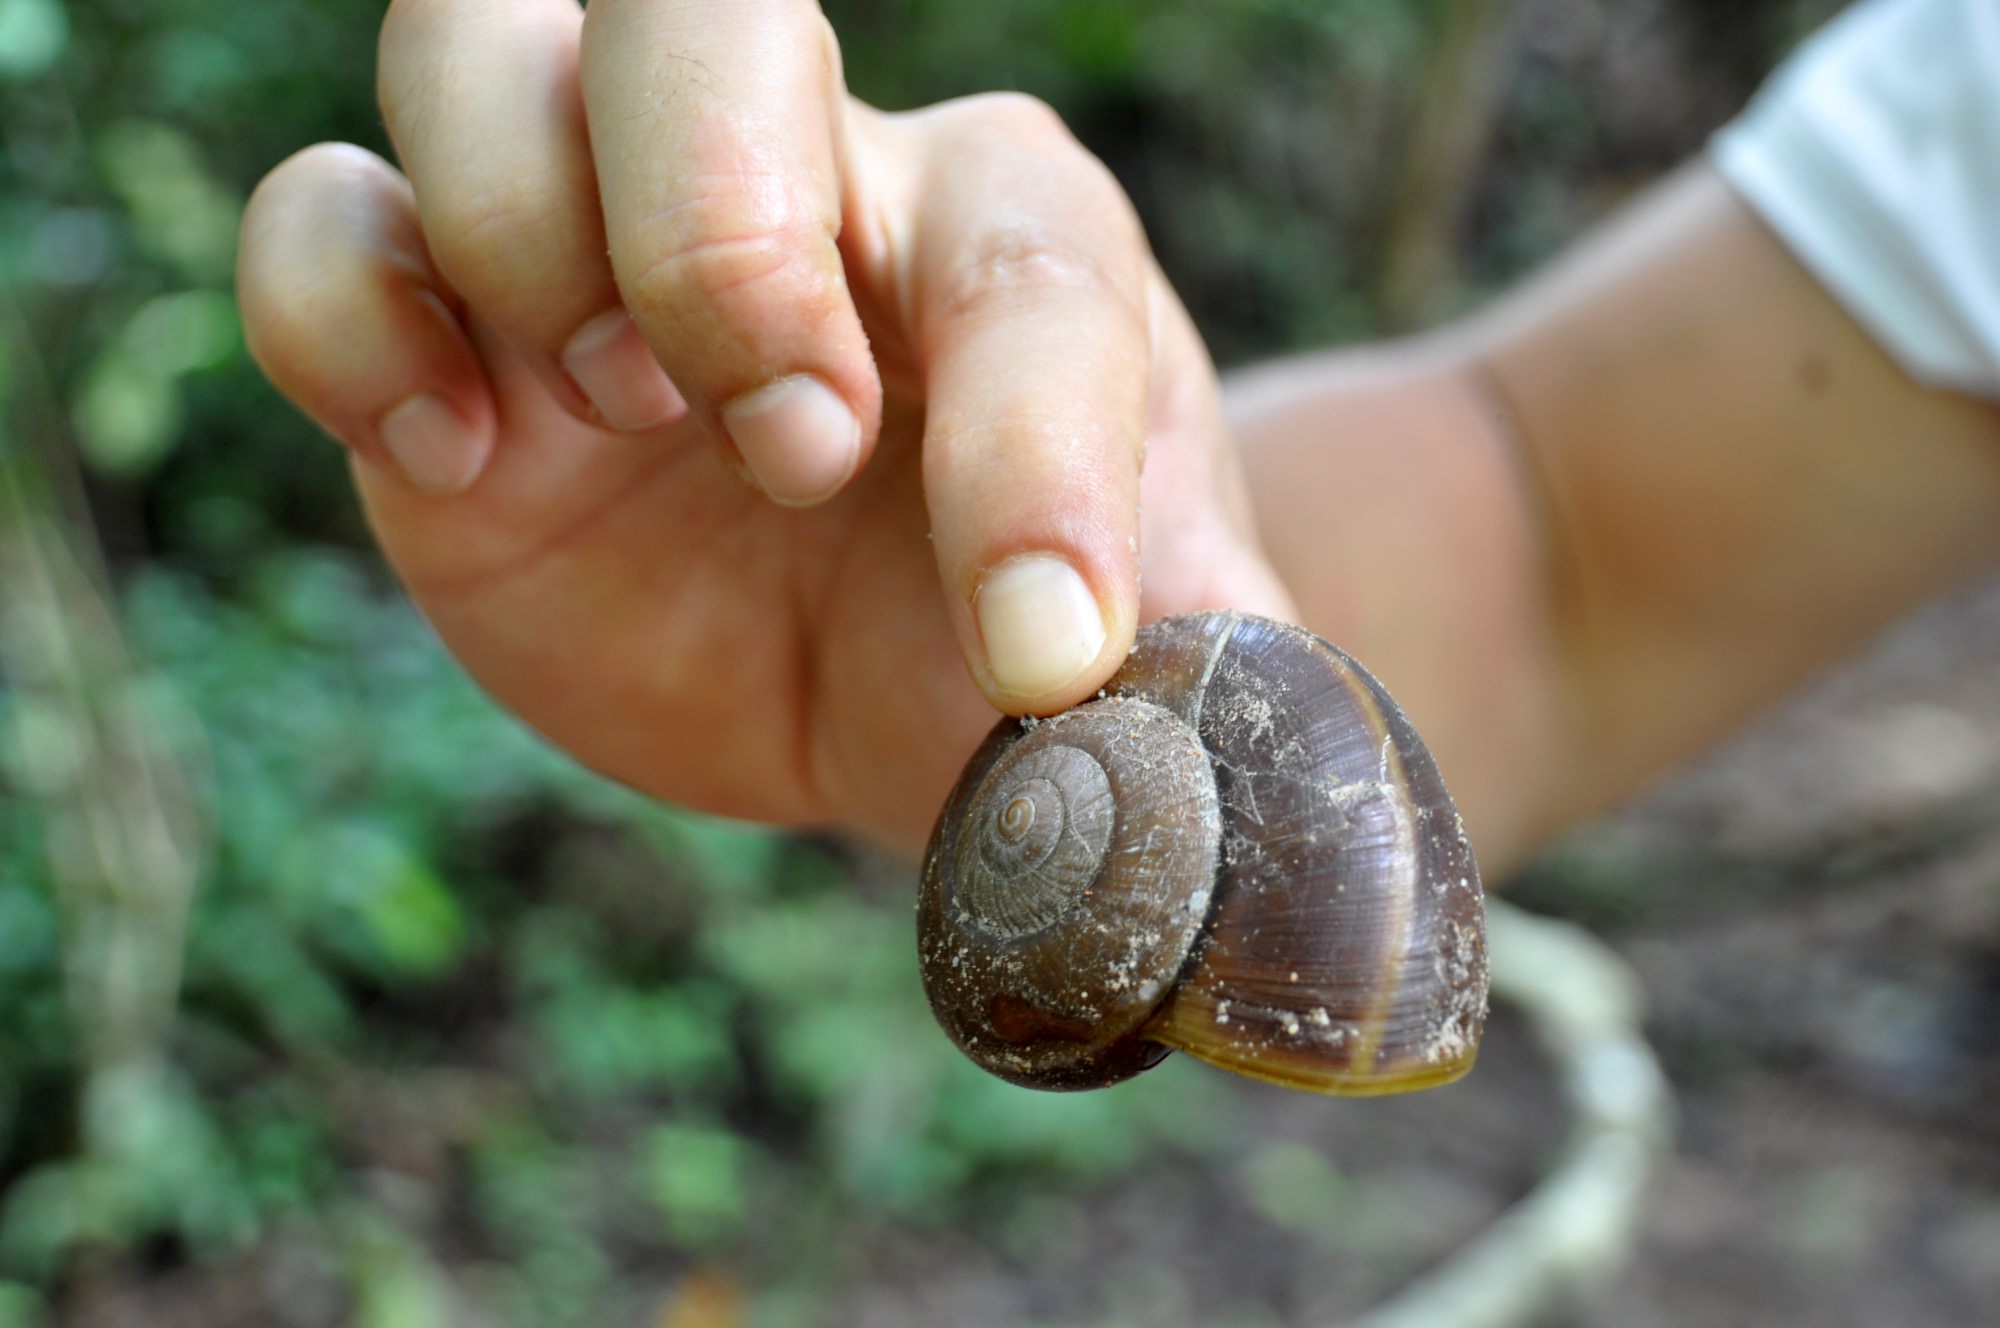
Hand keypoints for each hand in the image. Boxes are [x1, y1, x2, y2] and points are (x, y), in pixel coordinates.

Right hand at [236, 0, 1293, 853]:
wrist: (871, 677)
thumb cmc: (1007, 638)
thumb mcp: (1130, 666)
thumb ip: (1205, 681)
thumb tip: (1248, 772)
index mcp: (1004, 243)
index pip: (1024, 261)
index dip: (1033, 456)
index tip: (1041, 658)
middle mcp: (802, 190)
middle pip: (706, 10)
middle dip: (721, 229)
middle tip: (788, 445)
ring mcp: (596, 245)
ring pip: (486, 47)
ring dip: (534, 239)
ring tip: (620, 427)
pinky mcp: (445, 338)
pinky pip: (325, 214)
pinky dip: (346, 307)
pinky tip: (452, 459)